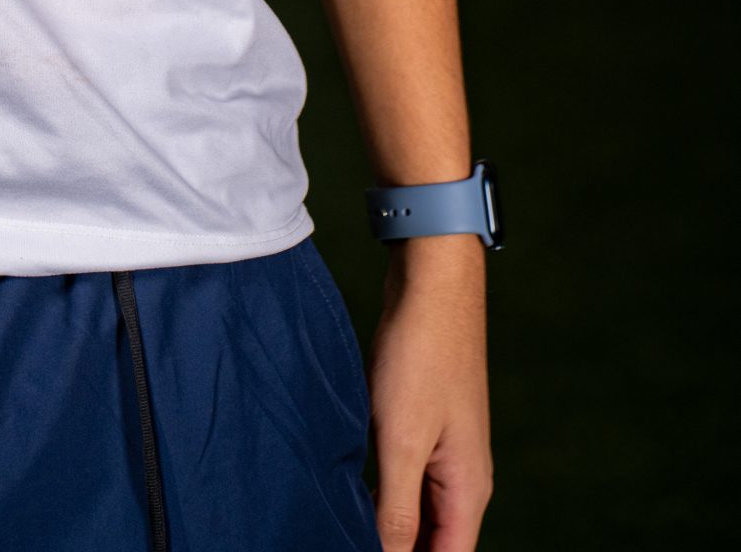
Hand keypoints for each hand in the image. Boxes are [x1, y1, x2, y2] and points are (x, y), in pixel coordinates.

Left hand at [368, 240, 492, 549]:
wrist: (433, 282)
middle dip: (394, 549)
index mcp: (468, 491)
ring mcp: (444, 451)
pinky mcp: (422, 426)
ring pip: (415, 511)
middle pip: (432, 542)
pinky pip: (403, 478)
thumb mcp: (403, 440)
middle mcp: (462, 479)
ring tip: (338, 528)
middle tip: (340, 538)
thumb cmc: (422, 356)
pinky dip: (380, 493)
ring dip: (384, 525)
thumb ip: (397, 509)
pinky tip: (348, 495)